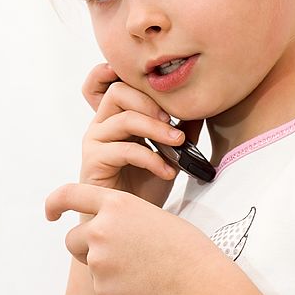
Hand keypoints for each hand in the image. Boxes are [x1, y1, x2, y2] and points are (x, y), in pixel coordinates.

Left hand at [45, 183, 221, 294]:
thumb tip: (109, 228)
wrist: (194, 280)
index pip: (72, 194)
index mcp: (117, 204)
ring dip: (105, 266)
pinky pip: (101, 285)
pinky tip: (140, 281)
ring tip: (139, 267)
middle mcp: (102, 228)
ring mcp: (99, 259)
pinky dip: (116, 285)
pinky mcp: (102, 286)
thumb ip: (123, 217)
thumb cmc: (182, 247)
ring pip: (89, 263)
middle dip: (85, 246)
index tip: (50, 210)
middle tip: (112, 251)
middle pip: (72, 238)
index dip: (56, 201)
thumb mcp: (150, 215)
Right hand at [79, 63, 203, 208]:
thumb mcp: (169, 152)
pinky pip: (124, 149)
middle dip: (150, 102)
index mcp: (115, 116)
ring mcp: (95, 141)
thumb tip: (201, 108)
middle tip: (173, 120)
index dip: (120, 72)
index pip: (110, 82)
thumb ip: (181, 128)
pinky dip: (152, 158)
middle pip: (118, 91)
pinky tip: (168, 171)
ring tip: (177, 142)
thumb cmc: (144, 184)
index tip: (153, 78)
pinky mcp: (93, 162)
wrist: (129, 222)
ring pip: (124, 119)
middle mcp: (101, 124)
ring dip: (156, 129)